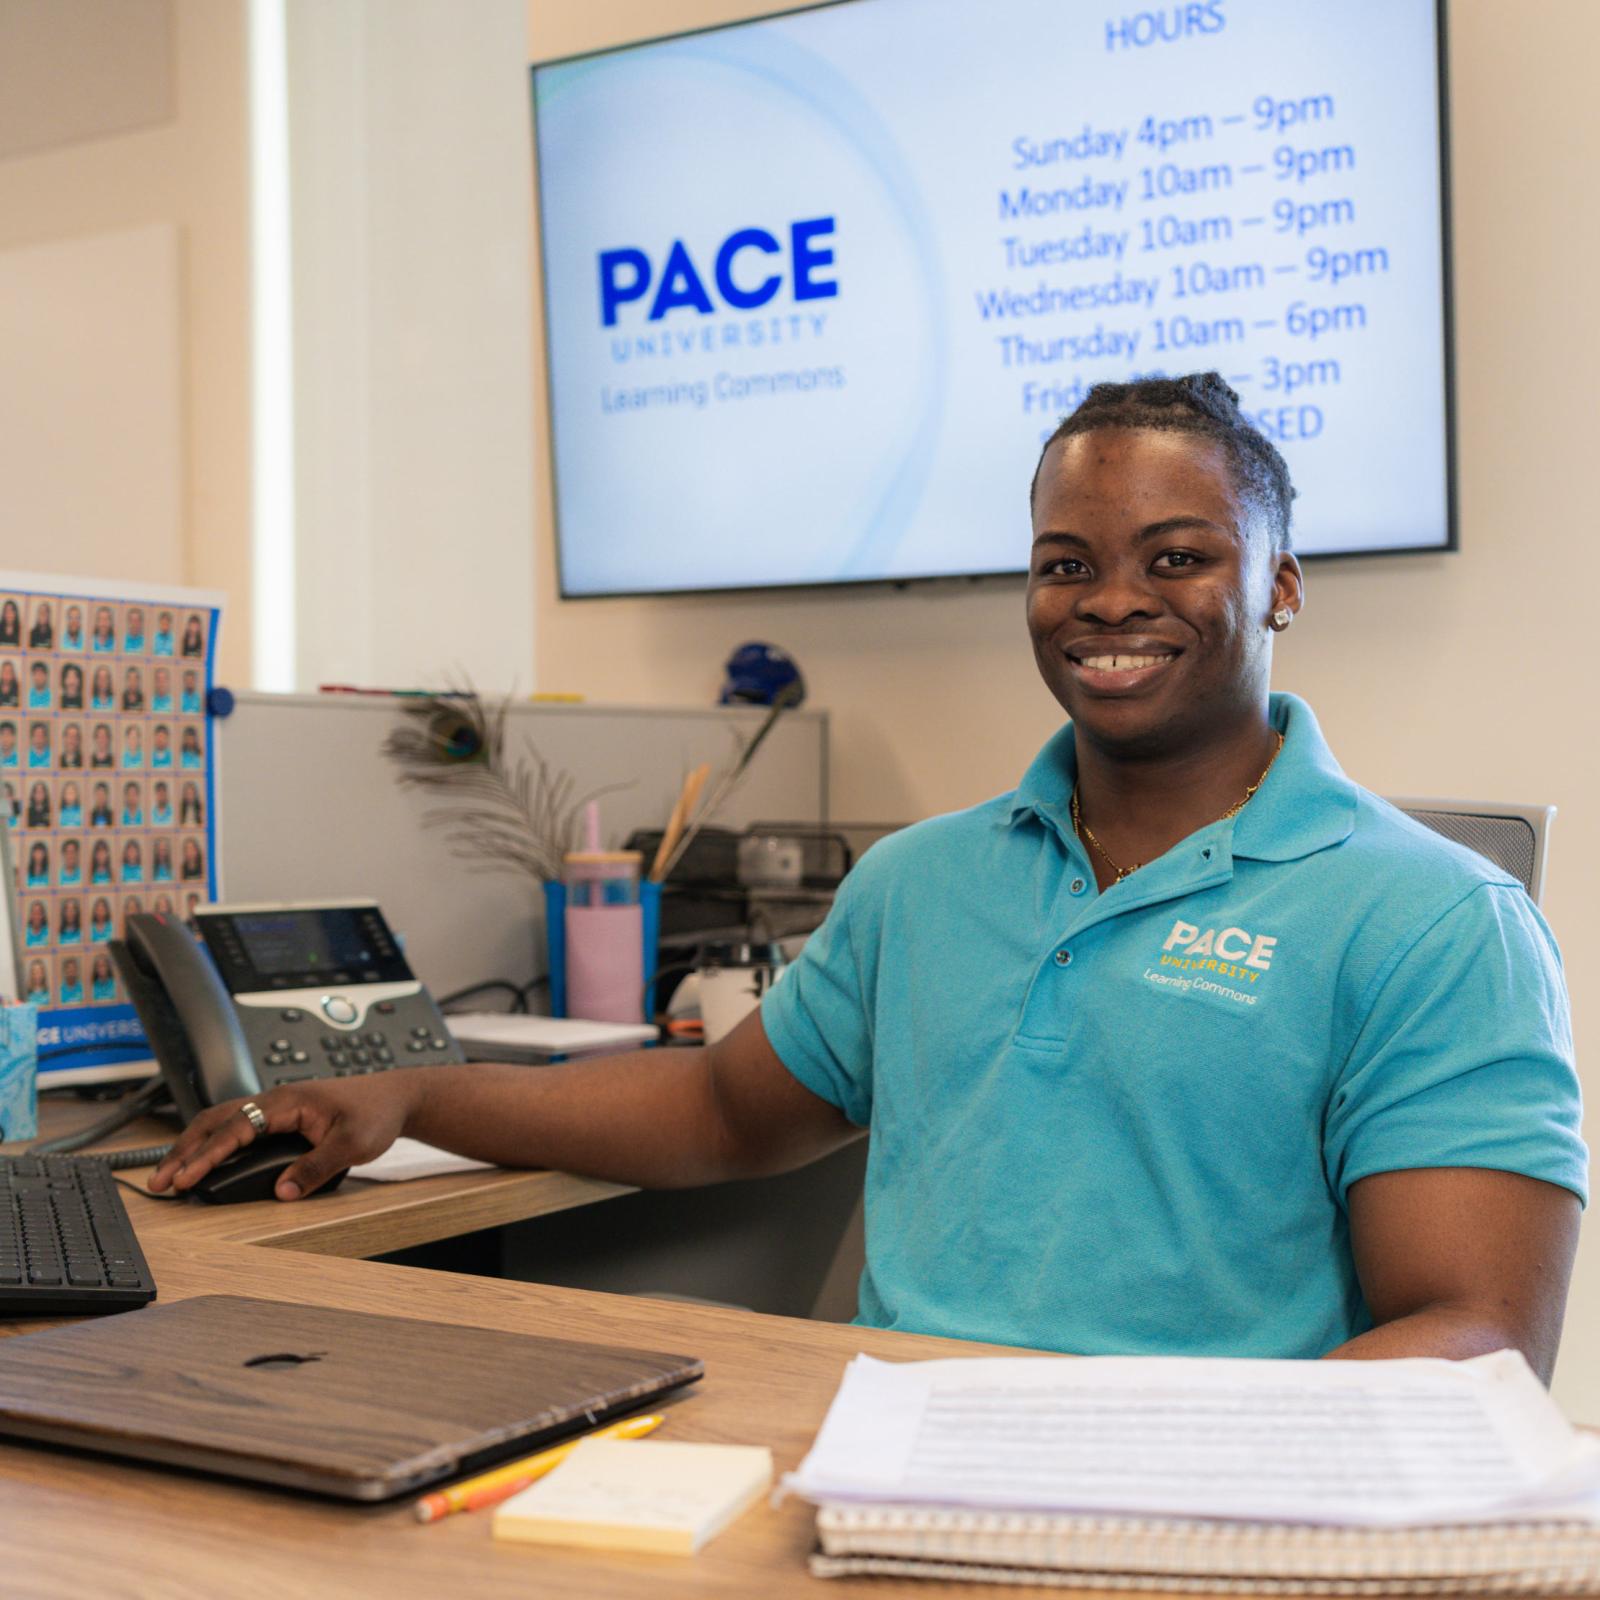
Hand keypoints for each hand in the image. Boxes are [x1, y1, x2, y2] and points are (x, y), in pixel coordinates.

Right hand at [148, 1072, 424, 1200]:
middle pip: (216, 1121)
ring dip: (194, 1146)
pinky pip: (237, 1126)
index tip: (185, 1178)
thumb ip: (316, 1168)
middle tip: (160, 1182)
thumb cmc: (376, 1113)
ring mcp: (276, 1106)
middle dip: (184, 1150)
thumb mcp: (352, 1144)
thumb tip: (281, 1193)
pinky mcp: (281, 1116)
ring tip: (171, 1175)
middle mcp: (275, 1099)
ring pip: (222, 1122)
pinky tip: (203, 1159)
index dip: (207, 1155)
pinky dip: (213, 1142)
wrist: (396, 1097)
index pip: (235, 1128)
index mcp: (288, 1101)